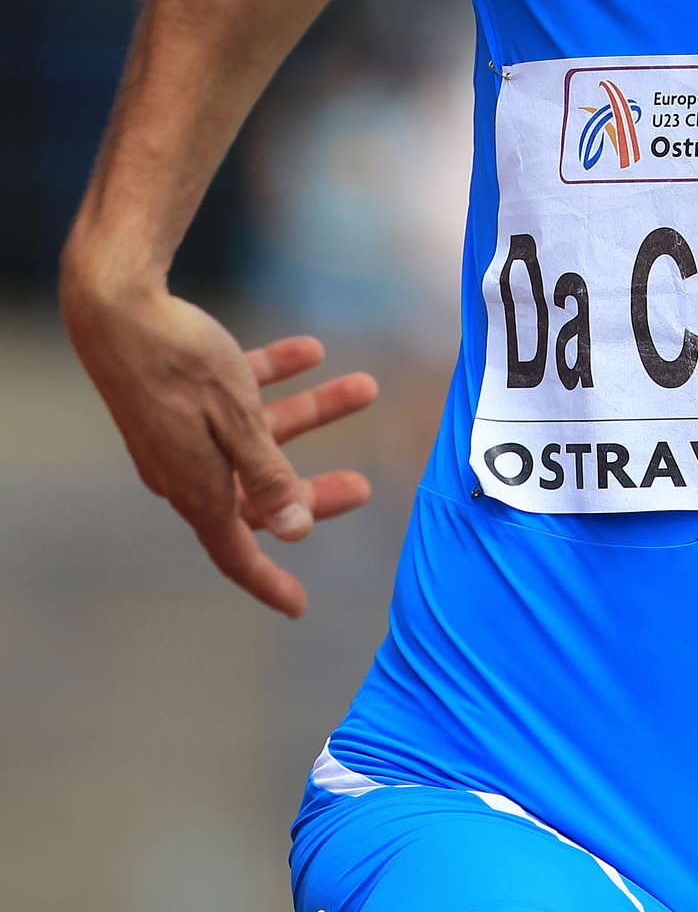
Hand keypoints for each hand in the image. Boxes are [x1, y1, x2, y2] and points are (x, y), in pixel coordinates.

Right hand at [62, 277, 375, 617]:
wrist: (117, 305)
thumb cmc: (180, 363)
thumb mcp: (237, 420)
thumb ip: (267, 476)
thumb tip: (295, 531)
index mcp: (196, 487)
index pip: (235, 552)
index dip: (267, 580)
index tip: (298, 606)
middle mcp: (186, 468)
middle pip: (258, 493)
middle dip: (310, 490)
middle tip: (363, 486)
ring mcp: (181, 432)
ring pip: (256, 434)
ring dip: (312, 413)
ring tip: (365, 386)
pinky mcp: (179, 394)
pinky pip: (235, 393)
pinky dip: (274, 375)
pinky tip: (313, 350)